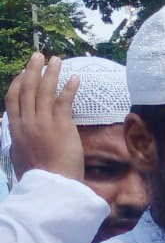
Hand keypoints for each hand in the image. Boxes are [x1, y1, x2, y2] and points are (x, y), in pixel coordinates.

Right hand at [6, 52, 83, 179]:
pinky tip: (75, 77)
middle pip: (27, 89)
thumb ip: (20, 143)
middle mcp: (26, 123)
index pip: (12, 100)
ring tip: (56, 59)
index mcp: (15, 129)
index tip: (22, 73)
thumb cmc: (39, 176)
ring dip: (51, 73)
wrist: (50, 186)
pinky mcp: (61, 126)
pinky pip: (64, 102)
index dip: (17, 83)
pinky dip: (69, 88)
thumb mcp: (20, 157)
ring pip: (45, 91)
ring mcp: (43, 123)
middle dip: (32, 70)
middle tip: (39, 55)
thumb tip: (17, 138)